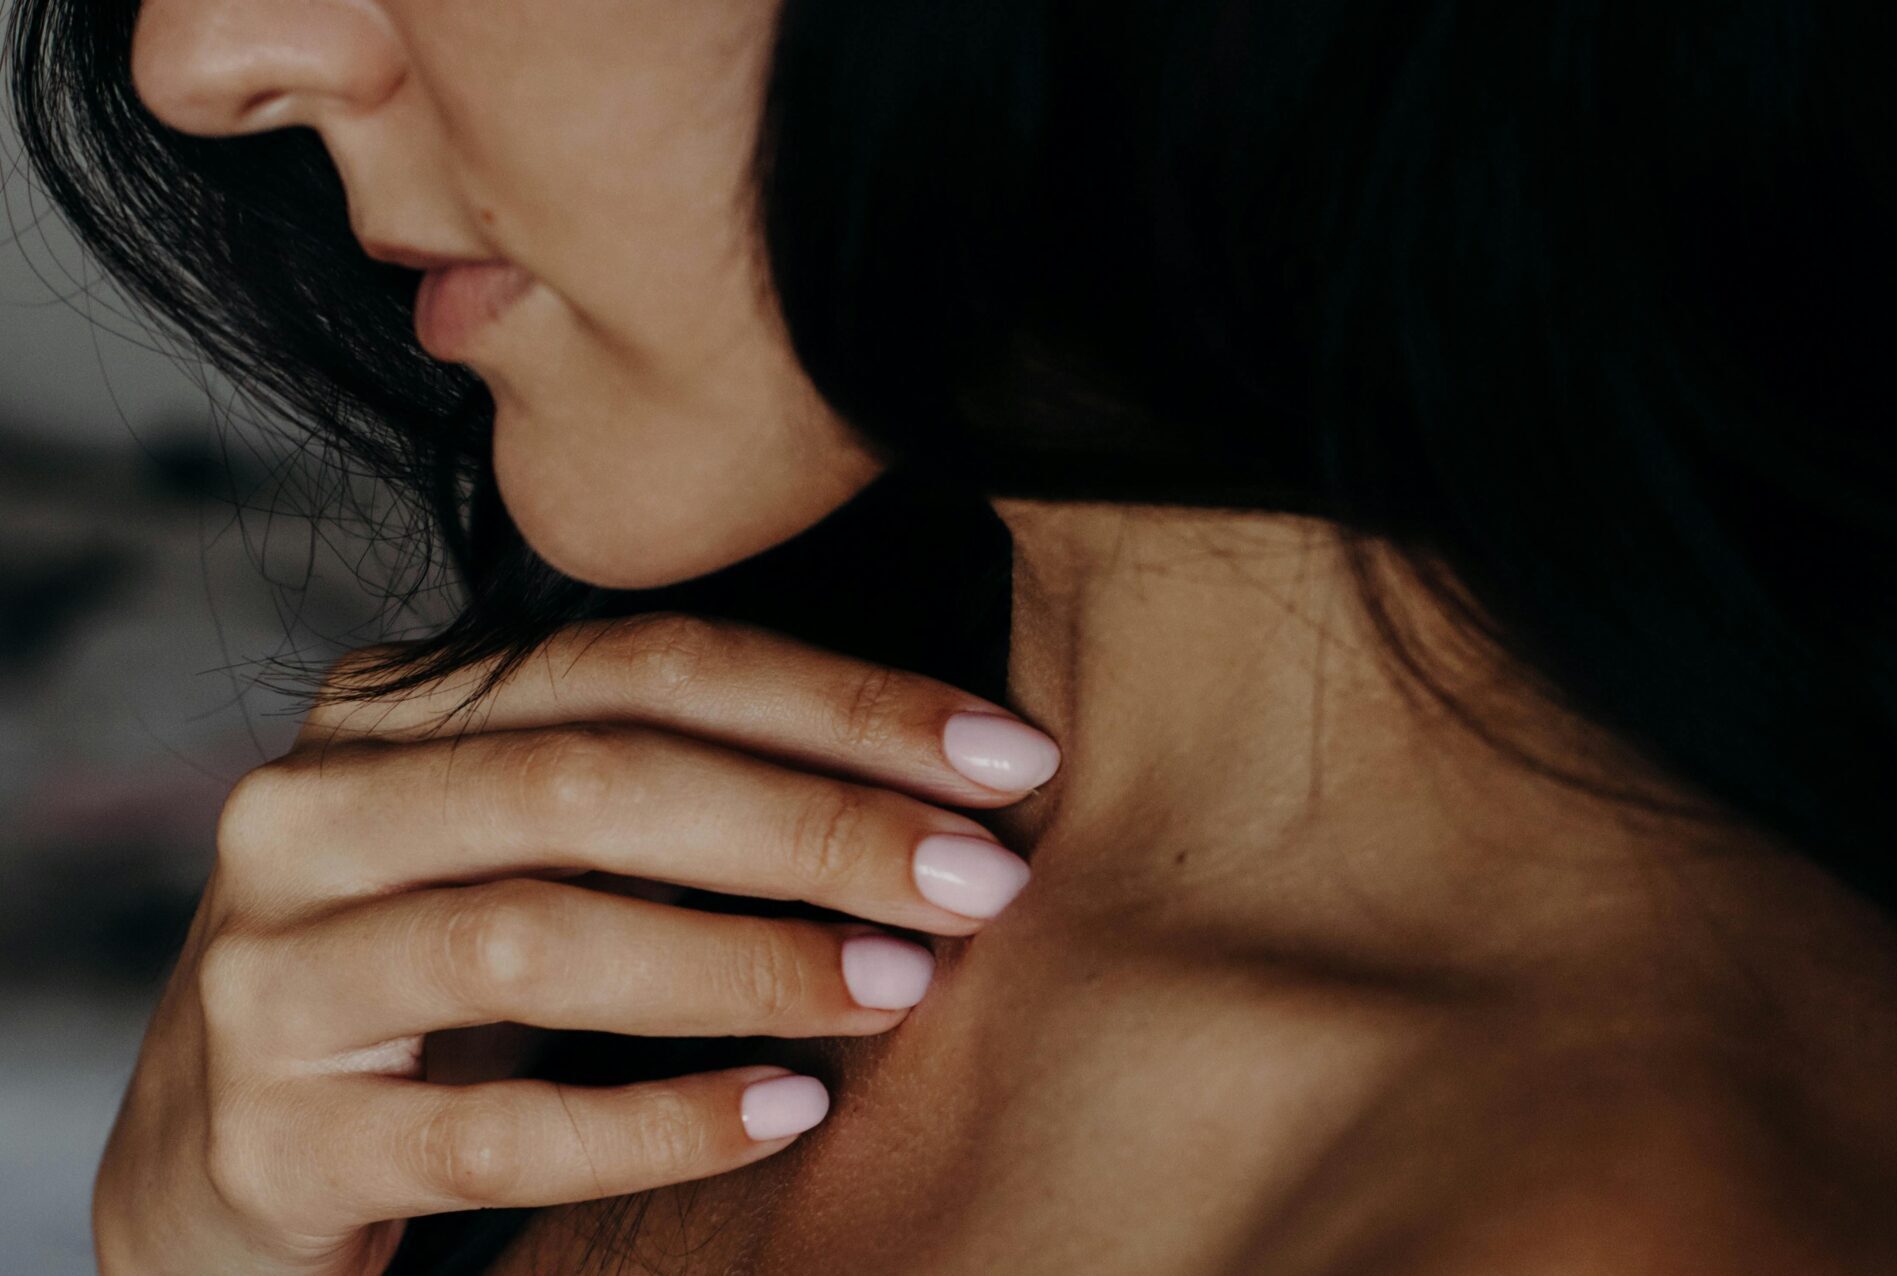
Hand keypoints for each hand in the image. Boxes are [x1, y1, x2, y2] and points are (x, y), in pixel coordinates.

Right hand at [90, 613, 1057, 1275]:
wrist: (225, 1162)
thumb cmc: (437, 982)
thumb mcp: (527, 850)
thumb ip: (673, 786)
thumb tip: (951, 777)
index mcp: (391, 711)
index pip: (646, 665)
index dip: (842, 703)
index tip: (1012, 757)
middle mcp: (308, 815)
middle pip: (597, 783)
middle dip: (818, 825)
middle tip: (984, 878)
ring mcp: (269, 977)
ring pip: (538, 939)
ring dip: (749, 963)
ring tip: (904, 986)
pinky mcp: (266, 1140)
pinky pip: (491, 1131)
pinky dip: (656, 1122)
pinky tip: (787, 1114)